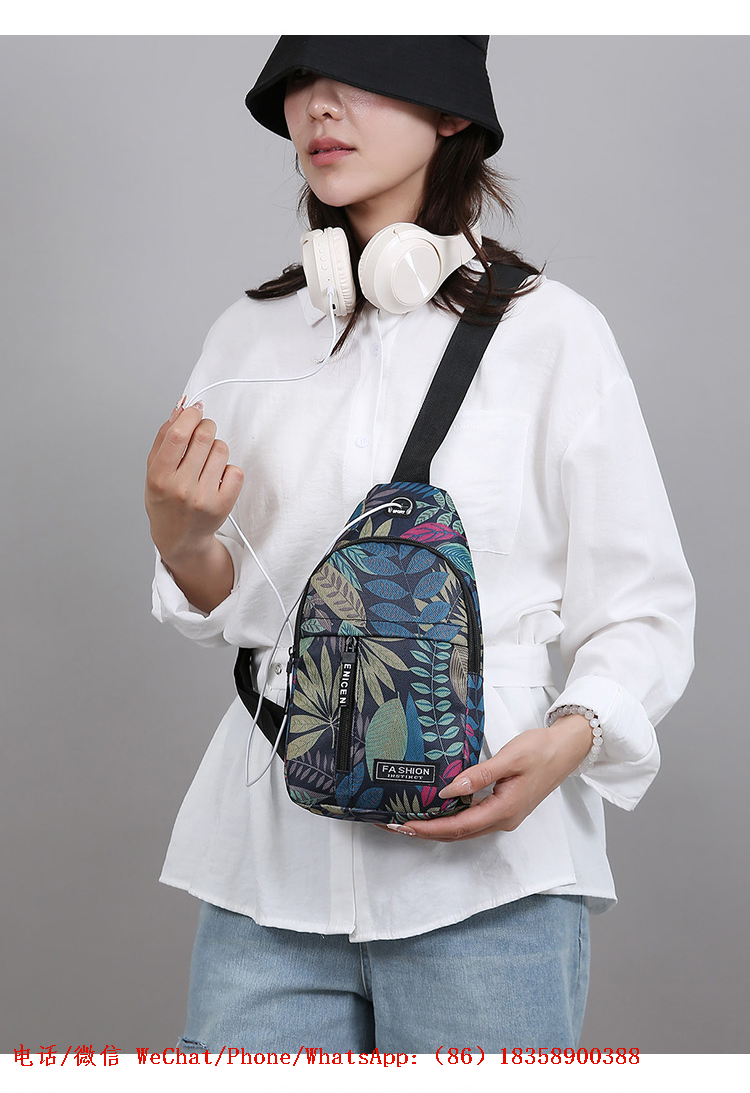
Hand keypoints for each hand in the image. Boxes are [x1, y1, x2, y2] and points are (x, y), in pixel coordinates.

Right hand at [145, 399, 243, 565]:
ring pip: (221, 449)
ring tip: (207, 460)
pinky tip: (217, 477)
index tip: (194, 410)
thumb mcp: (153, 469)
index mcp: (159, 477)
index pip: (178, 435)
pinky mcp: (223, 505)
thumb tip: (181, 407)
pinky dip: (228, 468)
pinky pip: (235, 470)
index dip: (190, 415)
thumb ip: (164, 437)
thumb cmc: (165, 499)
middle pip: (204, 437)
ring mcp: (204, 498)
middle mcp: (181, 488)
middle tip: (203, 431)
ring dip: (216, 447)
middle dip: (206, 426)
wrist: (179, 537)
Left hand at [381, 714, 593, 841]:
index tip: (404, 824)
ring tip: (408, 819)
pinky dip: (450, 818)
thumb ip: (479, 775)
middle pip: (457, 833)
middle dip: (425, 831)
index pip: (458, 826)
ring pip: (464, 829)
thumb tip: (447, 790)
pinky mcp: (504, 808)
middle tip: (395, 825)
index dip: (429, 828)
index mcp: (504, 810)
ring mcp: (504, 816)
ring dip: (436, 828)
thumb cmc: (541, 749)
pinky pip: (472, 819)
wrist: (567, 749)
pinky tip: (436, 810)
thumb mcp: (510, 758)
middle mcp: (503, 819)